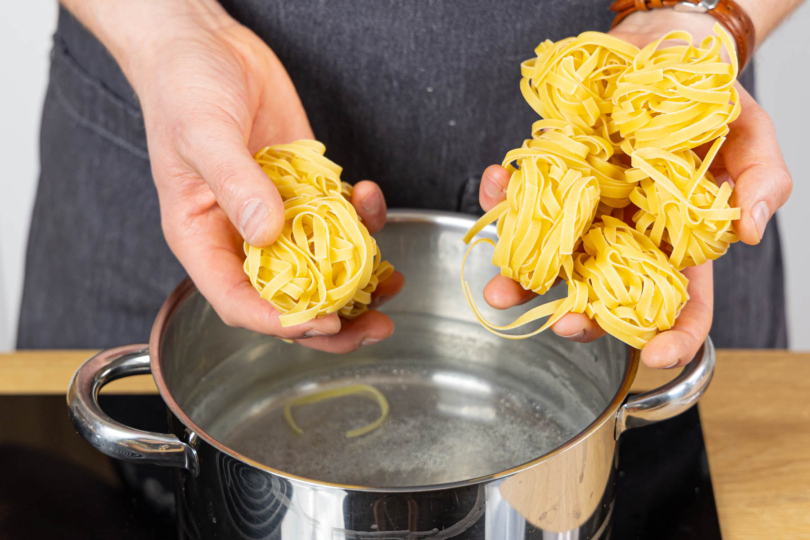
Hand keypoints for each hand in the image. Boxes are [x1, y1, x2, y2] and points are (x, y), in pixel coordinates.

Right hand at [116, 3, 403, 351]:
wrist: (206, 45)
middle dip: (332, 319)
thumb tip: (267, 231)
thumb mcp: (202, 134)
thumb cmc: (182, 89)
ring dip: (359, 277)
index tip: (322, 322)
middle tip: (374, 327)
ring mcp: (278, 212)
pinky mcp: (305, 187)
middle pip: (288, 296)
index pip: (239, 301)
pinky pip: (338, 216)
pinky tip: (371, 197)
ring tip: (392, 281)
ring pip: (320, 264)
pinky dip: (361, 217)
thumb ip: (235, 184)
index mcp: (204, 238)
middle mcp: (242, 235)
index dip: (281, 321)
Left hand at [478, 9, 790, 367]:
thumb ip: (760, 182)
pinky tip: (496, 183)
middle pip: (604, 295)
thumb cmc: (706, 105)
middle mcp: (625, 236)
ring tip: (501, 287)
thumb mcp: (750, 137)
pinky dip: (502, 196)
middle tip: (563, 321)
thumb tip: (750, 231)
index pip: (680, 305)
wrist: (659, 57)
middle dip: (581, 316)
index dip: (672, 338)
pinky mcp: (552, 182)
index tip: (654, 356)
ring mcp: (585, 212)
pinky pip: (522, 199)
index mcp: (676, 242)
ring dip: (521, 275)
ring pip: (551, 259)